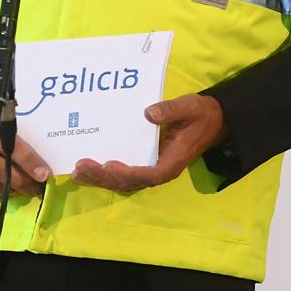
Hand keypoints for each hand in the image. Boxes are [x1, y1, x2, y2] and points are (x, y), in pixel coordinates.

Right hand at [0, 105, 50, 198]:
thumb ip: (5, 136)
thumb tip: (32, 159)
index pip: (10, 146)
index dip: (29, 162)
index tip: (44, 174)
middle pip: (0, 171)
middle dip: (23, 182)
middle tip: (37, 188)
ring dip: (9, 191)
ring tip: (24, 191)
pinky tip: (3, 193)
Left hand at [70, 93, 225, 192]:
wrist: (211, 121)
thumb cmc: (200, 115)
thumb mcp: (190, 107)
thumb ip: (171, 110)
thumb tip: (148, 113)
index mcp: (172, 162)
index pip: (148, 174)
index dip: (128, 173)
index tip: (109, 166)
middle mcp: (160, 171)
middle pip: (129, 183)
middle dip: (104, 178)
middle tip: (81, 168)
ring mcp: (152, 170)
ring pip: (124, 183)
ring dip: (101, 179)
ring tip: (78, 172)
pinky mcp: (146, 165)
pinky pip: (125, 176)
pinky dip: (106, 175)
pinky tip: (89, 170)